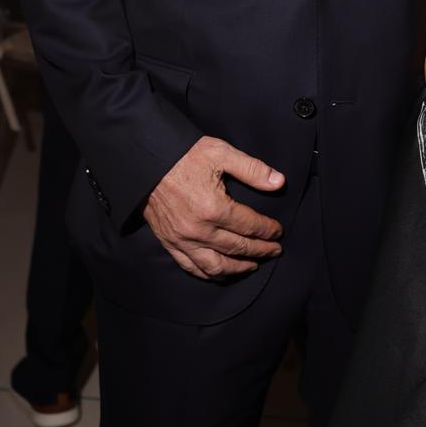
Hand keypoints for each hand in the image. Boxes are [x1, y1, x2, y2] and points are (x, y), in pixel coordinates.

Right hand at [143, 136, 283, 281]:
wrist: (146, 160)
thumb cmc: (184, 154)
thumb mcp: (221, 153)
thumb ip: (253, 169)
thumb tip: (279, 182)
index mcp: (214, 208)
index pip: (250, 226)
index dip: (268, 230)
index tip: (278, 232)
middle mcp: (198, 229)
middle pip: (237, 248)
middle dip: (260, 251)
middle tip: (275, 250)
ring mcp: (182, 239)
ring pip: (215, 266)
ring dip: (237, 268)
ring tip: (253, 265)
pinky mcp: (168, 242)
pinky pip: (191, 266)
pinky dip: (208, 273)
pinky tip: (220, 272)